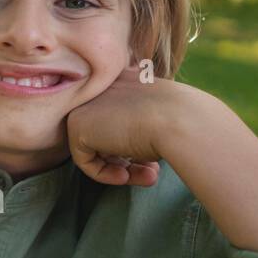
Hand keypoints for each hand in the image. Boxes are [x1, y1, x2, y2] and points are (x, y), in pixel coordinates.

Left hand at [63, 65, 182, 187]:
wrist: (180, 121)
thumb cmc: (180, 121)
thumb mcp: (160, 117)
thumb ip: (138, 126)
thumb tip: (126, 150)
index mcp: (124, 80)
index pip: (120, 120)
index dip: (137, 145)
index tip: (156, 161)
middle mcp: (103, 87)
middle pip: (107, 135)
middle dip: (130, 159)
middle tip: (152, 172)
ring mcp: (86, 103)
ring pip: (98, 149)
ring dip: (123, 169)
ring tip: (148, 177)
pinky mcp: (77, 124)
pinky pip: (84, 160)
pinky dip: (104, 174)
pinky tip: (125, 176)